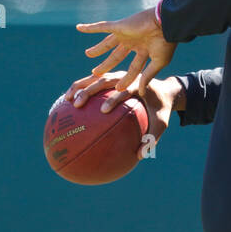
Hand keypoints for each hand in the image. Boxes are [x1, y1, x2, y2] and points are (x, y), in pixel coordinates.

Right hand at [62, 72, 182, 159]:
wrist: (163, 90)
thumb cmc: (161, 110)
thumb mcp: (161, 124)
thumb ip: (151, 138)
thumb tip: (139, 156)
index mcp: (139, 85)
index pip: (125, 91)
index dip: (114, 99)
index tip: (104, 111)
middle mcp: (125, 77)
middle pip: (105, 81)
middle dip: (90, 91)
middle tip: (79, 105)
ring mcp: (116, 75)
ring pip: (95, 78)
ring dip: (80, 87)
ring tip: (67, 100)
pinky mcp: (110, 77)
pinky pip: (92, 81)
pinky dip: (80, 88)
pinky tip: (68, 100)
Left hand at [72, 7, 176, 96]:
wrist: (166, 24)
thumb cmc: (166, 43)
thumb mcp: (158, 63)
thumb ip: (148, 76)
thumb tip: (141, 92)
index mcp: (144, 51)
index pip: (133, 68)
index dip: (127, 79)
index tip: (118, 88)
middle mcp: (134, 42)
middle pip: (116, 56)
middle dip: (107, 65)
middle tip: (96, 73)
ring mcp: (126, 33)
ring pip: (107, 43)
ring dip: (98, 49)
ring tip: (88, 54)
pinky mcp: (120, 26)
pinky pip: (101, 27)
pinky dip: (90, 27)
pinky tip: (78, 28)